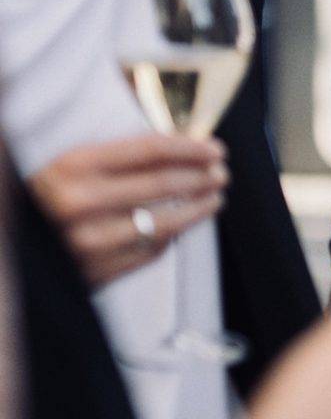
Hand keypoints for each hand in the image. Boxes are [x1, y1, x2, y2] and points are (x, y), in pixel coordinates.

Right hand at [28, 134, 228, 288]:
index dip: (189, 147)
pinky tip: (180, 229)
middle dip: (201, 176)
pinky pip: (145, 255)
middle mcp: (80, 206)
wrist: (7, 250)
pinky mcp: (91, 276)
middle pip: (162, 185)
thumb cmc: (37, 198)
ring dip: (197, 209)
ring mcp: (87, 245)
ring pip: (162, 224)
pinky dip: (169, 239)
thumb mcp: (63, 164)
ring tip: (214, 199)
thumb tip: (169, 142)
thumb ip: (110, 154)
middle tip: (221, 172)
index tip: (213, 147)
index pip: (149, 151)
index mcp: (72, 167)